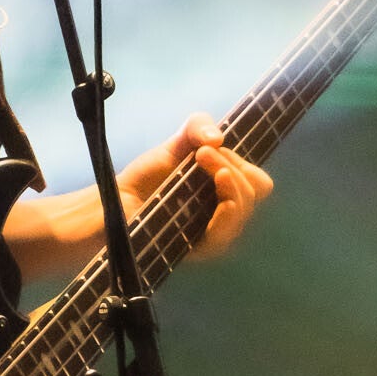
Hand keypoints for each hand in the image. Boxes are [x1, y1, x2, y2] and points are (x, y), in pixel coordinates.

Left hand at [118, 114, 272, 257]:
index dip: (241, 162)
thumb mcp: (176, 143)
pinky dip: (226, 215)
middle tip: (202, 154)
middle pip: (255, 192)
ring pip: (242, 211)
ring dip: (229, 183)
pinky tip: (222, 202)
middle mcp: (226, 213)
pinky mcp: (196, 249)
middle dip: (233, 166)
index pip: (257, 181)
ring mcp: (213, 233)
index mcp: (227, 190)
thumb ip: (197, 127)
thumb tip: (217, 138)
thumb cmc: (149, 176)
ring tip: (202, 163)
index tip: (209, 149)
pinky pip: (223, 237)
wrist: (119, 200)